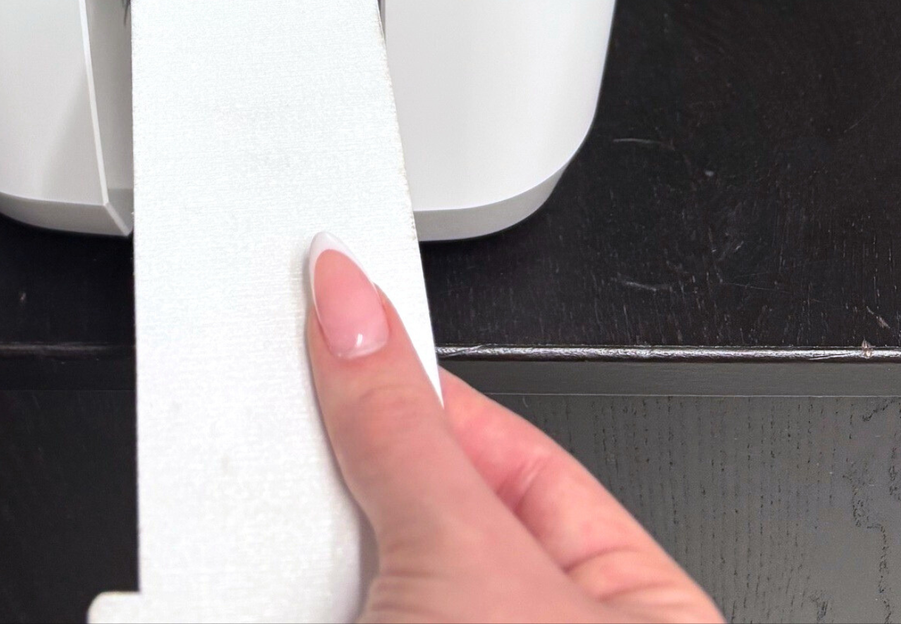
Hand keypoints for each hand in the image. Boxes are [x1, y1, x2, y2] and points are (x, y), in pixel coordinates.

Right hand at [306, 237, 723, 622]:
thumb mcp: (469, 564)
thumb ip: (406, 433)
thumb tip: (356, 307)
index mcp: (637, 604)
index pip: (516, 448)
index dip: (423, 382)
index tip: (347, 317)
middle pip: (434, 501)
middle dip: (359, 457)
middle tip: (300, 391)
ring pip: (376, 558)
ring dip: (314, 526)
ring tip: (276, 489)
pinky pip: (328, 595)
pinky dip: (288, 573)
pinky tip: (263, 549)